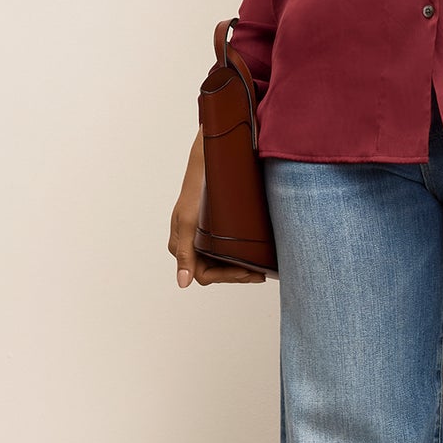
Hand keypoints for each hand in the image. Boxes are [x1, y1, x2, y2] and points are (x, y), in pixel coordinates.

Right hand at [170, 128, 268, 286]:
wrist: (209, 158)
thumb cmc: (198, 188)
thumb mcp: (190, 221)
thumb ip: (186, 253)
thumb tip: (183, 284)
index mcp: (181, 245)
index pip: (204, 275)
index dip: (226, 277)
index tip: (246, 271)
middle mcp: (190, 243)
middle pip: (215, 271)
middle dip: (237, 274)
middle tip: (260, 274)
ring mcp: (202, 236)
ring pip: (222, 263)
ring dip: (241, 268)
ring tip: (261, 269)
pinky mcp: (214, 227)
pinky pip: (227, 249)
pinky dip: (242, 255)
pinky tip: (257, 256)